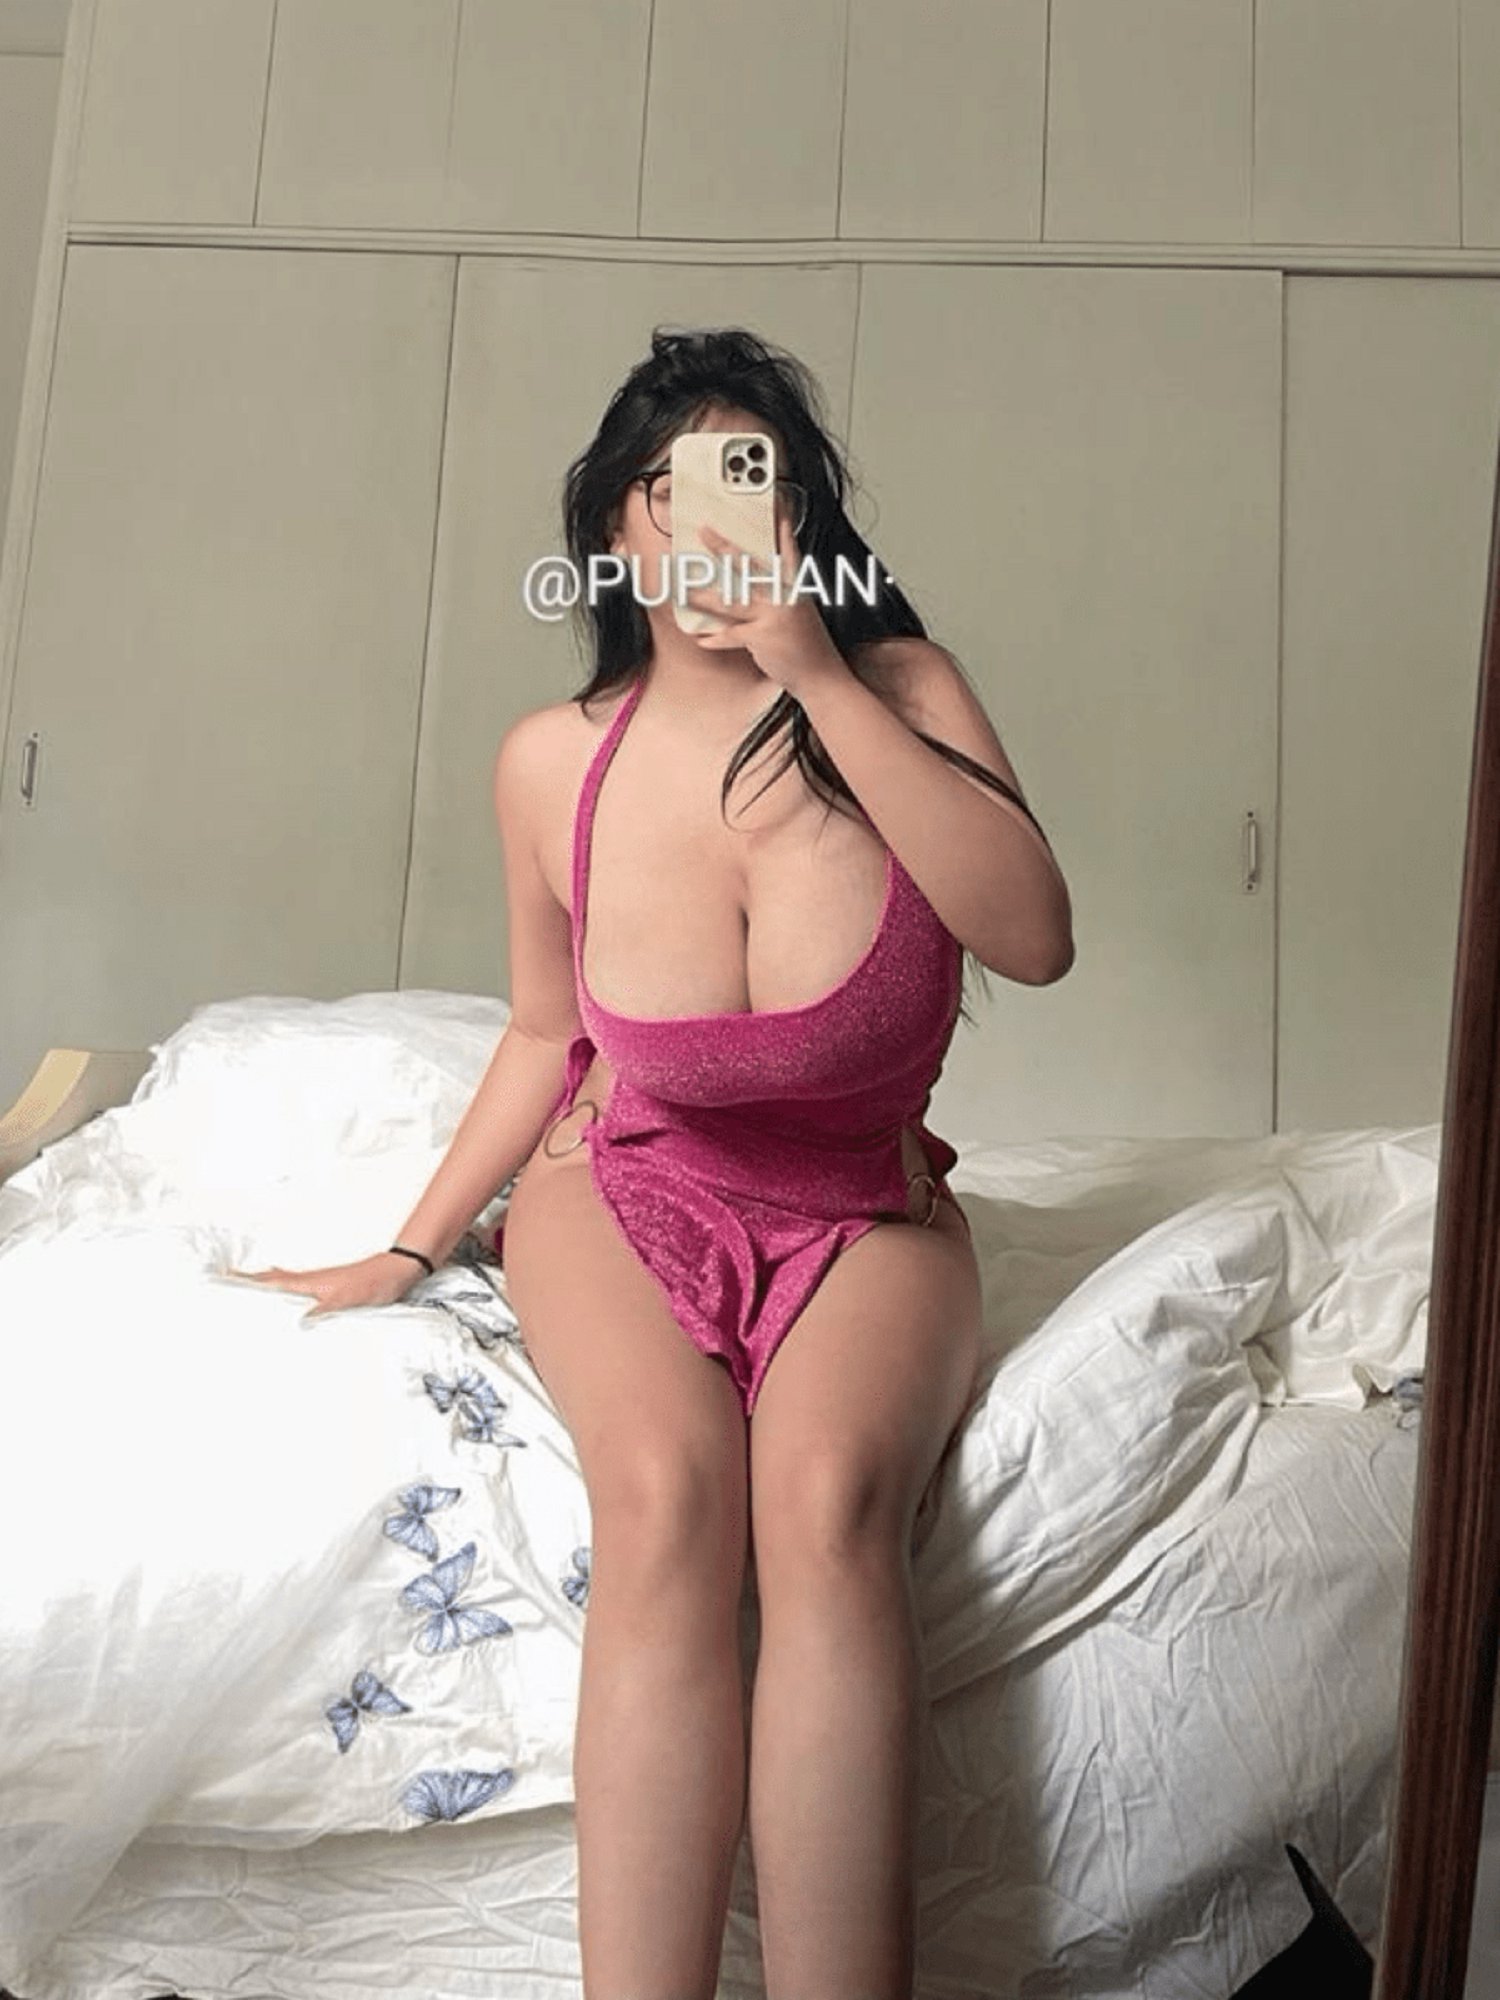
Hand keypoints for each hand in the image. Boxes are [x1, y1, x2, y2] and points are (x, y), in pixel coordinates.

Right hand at [218, 1251, 424, 1320]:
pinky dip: (281, 1286)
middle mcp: (309, 1281)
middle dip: (246, 1281)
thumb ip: (323, 1310)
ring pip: (281, 1282)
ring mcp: (317, 1283)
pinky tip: (283, 1292)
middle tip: (224, 1282)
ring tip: (244, 1286)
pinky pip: (295, 1286)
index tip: (223, 1279)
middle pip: (270, 1279)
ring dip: (261, 1283)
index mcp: (308, 1284)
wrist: (394, 1273)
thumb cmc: (373, 1284)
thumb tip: (298, 1322)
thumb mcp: (348, 1300)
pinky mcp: (327, 1287)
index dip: (246, 1281)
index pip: (270, 1281)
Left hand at [687, 515, 847, 698]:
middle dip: (723, 548)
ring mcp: (773, 615)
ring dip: (703, 596)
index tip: (776, 502)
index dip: (782, 526)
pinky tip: (700, 638)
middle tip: (704, 531)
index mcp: (795, 586)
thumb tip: (750, 584)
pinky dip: (714, 638)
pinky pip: (730, 634)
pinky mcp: (762, 637)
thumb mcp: (799, 611)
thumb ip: (779, 594)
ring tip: (682, 589)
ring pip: (731, 600)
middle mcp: (784, 596)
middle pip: (749, 566)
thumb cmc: (807, 644)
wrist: (821, 675)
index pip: (788, 549)